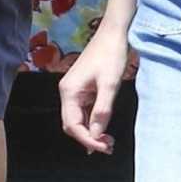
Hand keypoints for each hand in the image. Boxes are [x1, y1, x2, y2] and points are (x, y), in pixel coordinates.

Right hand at [59, 22, 132, 153]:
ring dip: (91, 132)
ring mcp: (74, 91)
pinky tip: (104, 128)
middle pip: (72, 124)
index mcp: (69, 92)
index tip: (104, 148)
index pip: (73, 125)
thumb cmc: (111, 55)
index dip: (88, 140)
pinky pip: (84, 111)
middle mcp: (67, 93)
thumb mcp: (110, 85)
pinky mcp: (82, 89)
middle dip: (89, 138)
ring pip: (78, 119)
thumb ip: (102, 111)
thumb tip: (96, 135)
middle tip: (109, 147)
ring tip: (109, 141)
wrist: (113, 33)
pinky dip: (93, 122)